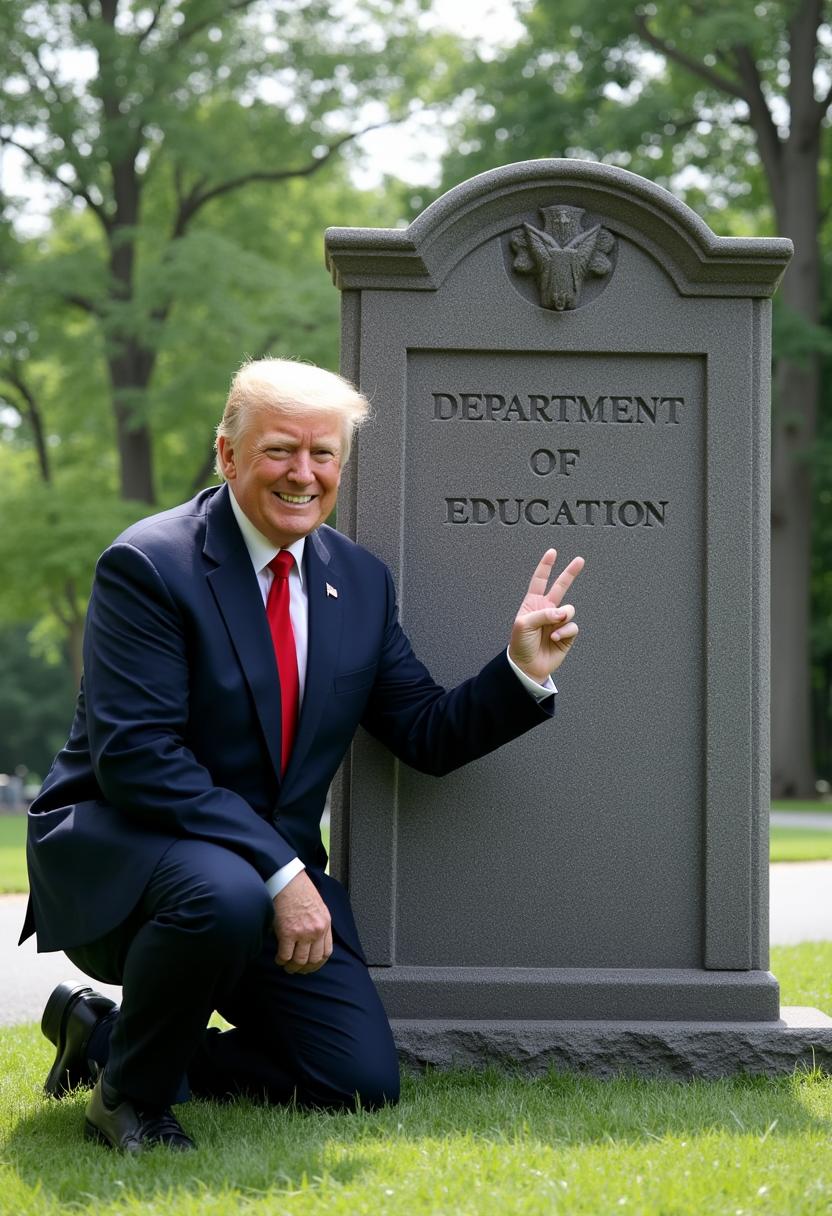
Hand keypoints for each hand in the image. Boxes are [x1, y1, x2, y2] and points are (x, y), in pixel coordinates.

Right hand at [272, 870, 332, 973]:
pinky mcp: (287, 933)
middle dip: (304, 968)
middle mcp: (316, 930)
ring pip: (299, 960)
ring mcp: (302, 933)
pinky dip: (281, 960)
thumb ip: (318, 923)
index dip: (318, 963)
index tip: (310, 966)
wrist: (288, 881)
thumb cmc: (301, 891)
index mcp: (325, 924)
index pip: (326, 952)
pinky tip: (278, 958)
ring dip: (292, 966)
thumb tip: (313, 940)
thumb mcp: (319, 907)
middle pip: (313, 960)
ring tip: (286, 965)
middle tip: (296, 969)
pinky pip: (285, 955)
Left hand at [509, 549, 583, 683]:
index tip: (552, 552)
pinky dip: (564, 632)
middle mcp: (547, 610)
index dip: (545, 566)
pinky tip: (555, 639)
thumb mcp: (524, 624)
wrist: (527, 666)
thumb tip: (563, 612)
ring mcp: (558, 621)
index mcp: (533, 604)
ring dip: (562, 617)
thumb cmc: (521, 644)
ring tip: (553, 628)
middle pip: (561, 586)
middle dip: (570, 573)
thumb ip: (543, 614)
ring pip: (569, 609)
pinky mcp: (567, 634)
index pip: (539, 581)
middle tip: (580, 560)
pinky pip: (572, 626)